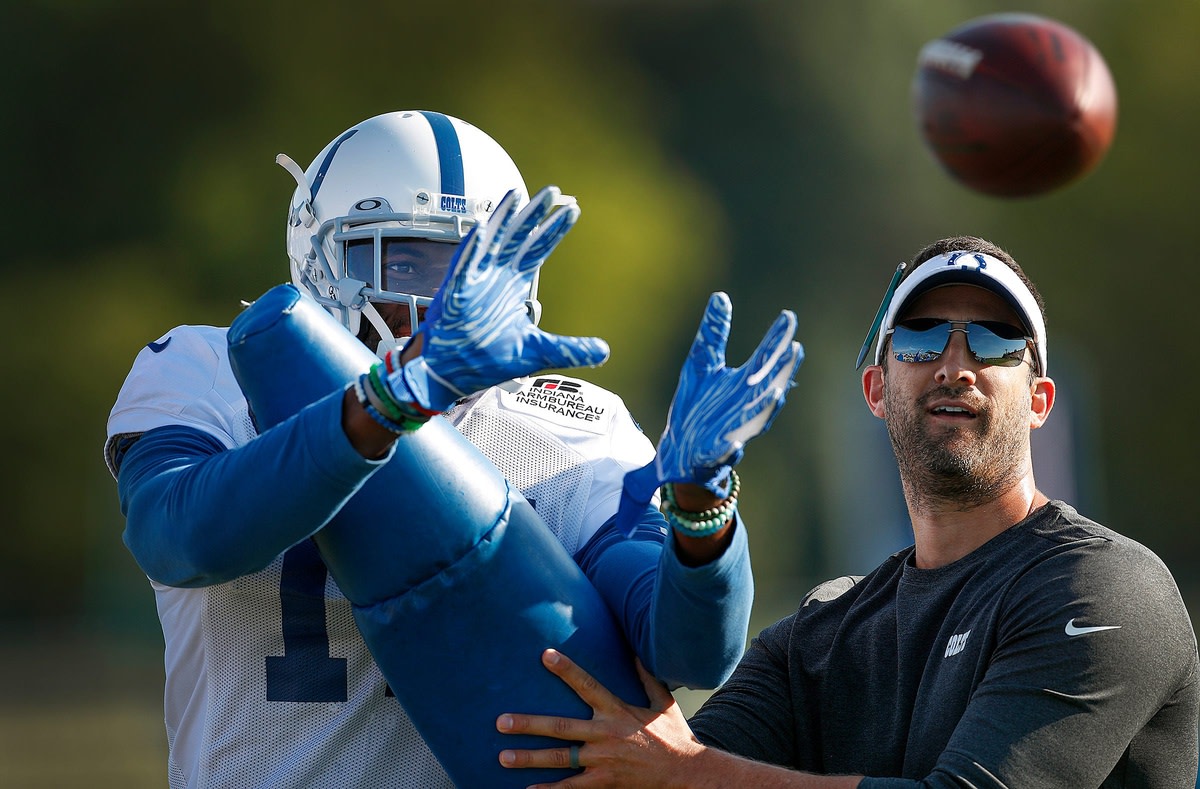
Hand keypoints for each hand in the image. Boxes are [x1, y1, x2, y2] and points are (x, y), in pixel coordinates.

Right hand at [387, 186, 609, 412]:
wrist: (452, 373)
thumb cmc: (487, 360)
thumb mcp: (537, 352)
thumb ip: (570, 349)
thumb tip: (603, 351)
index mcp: (514, 284)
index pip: (538, 249)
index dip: (553, 230)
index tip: (573, 210)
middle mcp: (496, 275)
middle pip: (519, 236)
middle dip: (535, 213)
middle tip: (553, 191)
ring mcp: (475, 280)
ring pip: (492, 240)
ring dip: (504, 218)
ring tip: (518, 194)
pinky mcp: (457, 291)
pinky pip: (465, 264)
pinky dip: (474, 246)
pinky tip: (484, 226)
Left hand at [497, 649, 703, 787]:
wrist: (686, 773)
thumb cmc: (674, 736)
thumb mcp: (663, 702)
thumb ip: (647, 677)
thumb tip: (635, 650)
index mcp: (617, 711)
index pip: (586, 685)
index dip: (566, 669)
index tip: (545, 655)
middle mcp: (605, 735)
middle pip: (560, 727)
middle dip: (528, 724)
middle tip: (501, 722)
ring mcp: (602, 761)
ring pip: (559, 759)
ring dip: (529, 758)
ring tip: (503, 757)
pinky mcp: (604, 782)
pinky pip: (571, 788)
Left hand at [615, 292, 803, 534]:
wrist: (680, 451)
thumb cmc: (697, 406)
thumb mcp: (700, 364)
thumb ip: (713, 334)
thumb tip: (721, 296)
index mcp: (743, 384)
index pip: (764, 358)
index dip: (777, 338)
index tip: (789, 317)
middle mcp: (745, 406)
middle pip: (768, 386)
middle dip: (782, 371)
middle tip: (795, 350)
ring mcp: (734, 430)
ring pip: (754, 420)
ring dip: (765, 407)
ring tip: (777, 392)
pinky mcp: (716, 454)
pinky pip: (725, 453)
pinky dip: (730, 449)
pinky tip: (733, 445)